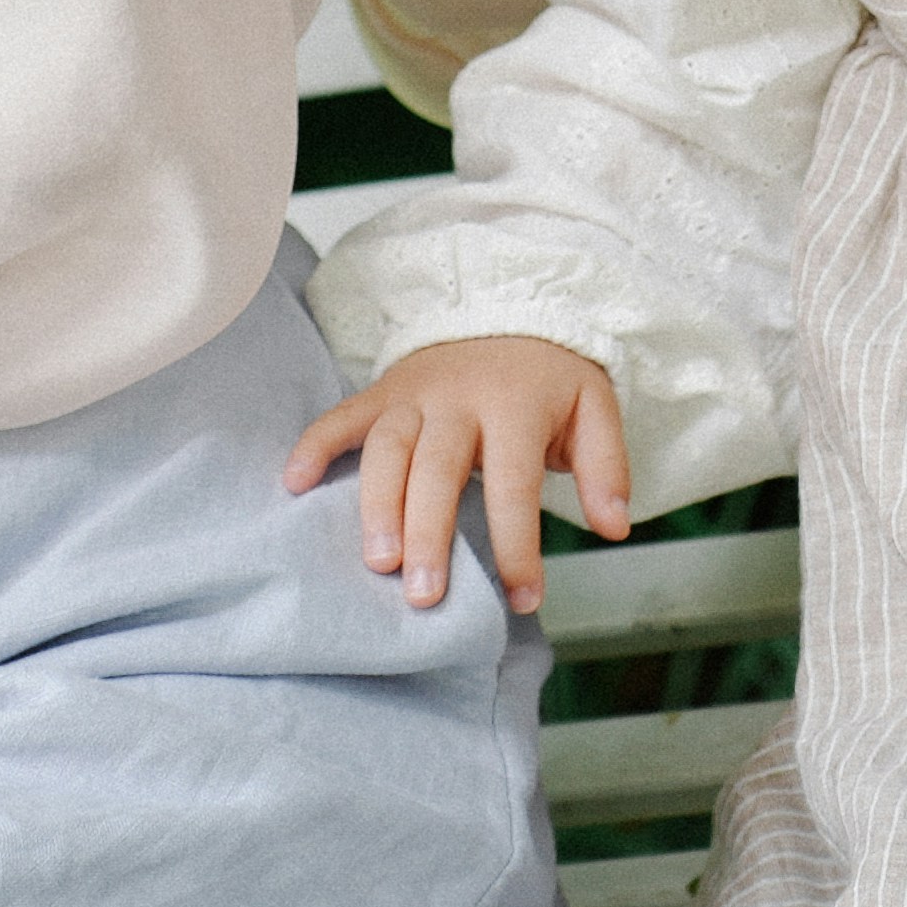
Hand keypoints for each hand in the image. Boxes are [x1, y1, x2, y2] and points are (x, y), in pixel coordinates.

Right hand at [280, 332, 631, 609]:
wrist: (509, 306)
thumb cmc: (549, 379)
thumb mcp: (595, 407)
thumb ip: (607, 467)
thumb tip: (613, 528)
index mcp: (516, 405)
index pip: (516, 483)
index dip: (518, 544)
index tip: (524, 599)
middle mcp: (458, 398)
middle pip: (438, 469)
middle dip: (430, 534)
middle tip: (425, 596)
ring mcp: (414, 393)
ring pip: (387, 448)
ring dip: (378, 506)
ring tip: (377, 563)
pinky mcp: (382, 392)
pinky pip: (341, 416)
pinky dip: (315, 446)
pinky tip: (293, 484)